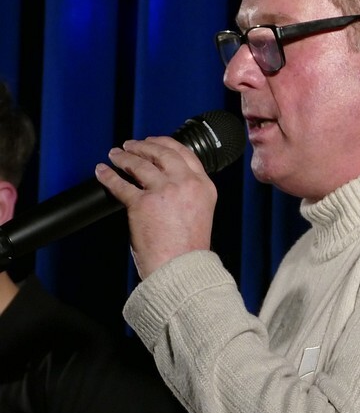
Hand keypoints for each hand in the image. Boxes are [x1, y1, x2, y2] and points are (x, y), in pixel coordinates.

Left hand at [95, 135, 217, 278]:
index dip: (165, 143)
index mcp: (203, 187)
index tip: (154, 142)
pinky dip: (108, 176)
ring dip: (124, 157)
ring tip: (115, 155)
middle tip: (131, 146)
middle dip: (143, 146)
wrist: (181, 270)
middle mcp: (185, 184)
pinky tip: (102, 172)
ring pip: (139, 164)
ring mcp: (163, 191)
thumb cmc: (188, 251)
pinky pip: (120, 184)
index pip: (184, 153)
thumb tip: (166, 181)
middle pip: (161, 153)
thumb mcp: (199, 213)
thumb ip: (188, 194)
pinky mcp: (141, 203)